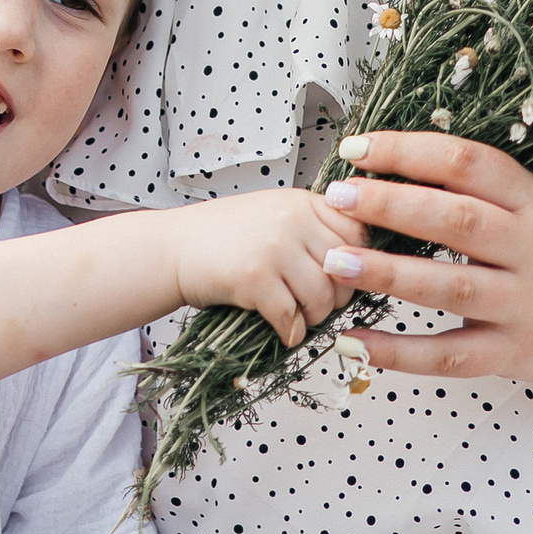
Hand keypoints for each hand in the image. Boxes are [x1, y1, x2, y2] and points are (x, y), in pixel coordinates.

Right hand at [168, 188, 365, 346]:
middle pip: (347, 269)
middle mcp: (291, 220)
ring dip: (315, 317)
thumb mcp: (273, 213)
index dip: (359, 260)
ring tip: (300, 317)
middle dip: (340, 296)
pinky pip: (291, 317)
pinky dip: (290, 332)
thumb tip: (359, 261)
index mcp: (300, 202)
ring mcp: (273, 248)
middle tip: (320, 304)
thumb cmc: (223, 235)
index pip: (358, 231)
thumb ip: (312, 226)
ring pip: (324, 297)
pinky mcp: (254, 279)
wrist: (173, 247)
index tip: (344, 275)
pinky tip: (282, 329)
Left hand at [317, 131, 532, 381]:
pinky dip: (400, 352)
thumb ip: (476, 188)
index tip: (357, 148)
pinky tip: (355, 341)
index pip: (467, 163)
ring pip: (451, 286)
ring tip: (335, 260)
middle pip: (455, 220)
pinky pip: (452, 356)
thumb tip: (389, 164)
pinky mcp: (517, 353)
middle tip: (335, 196)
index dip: (409, 151)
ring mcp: (526, 304)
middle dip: (389, 205)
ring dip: (386, 273)